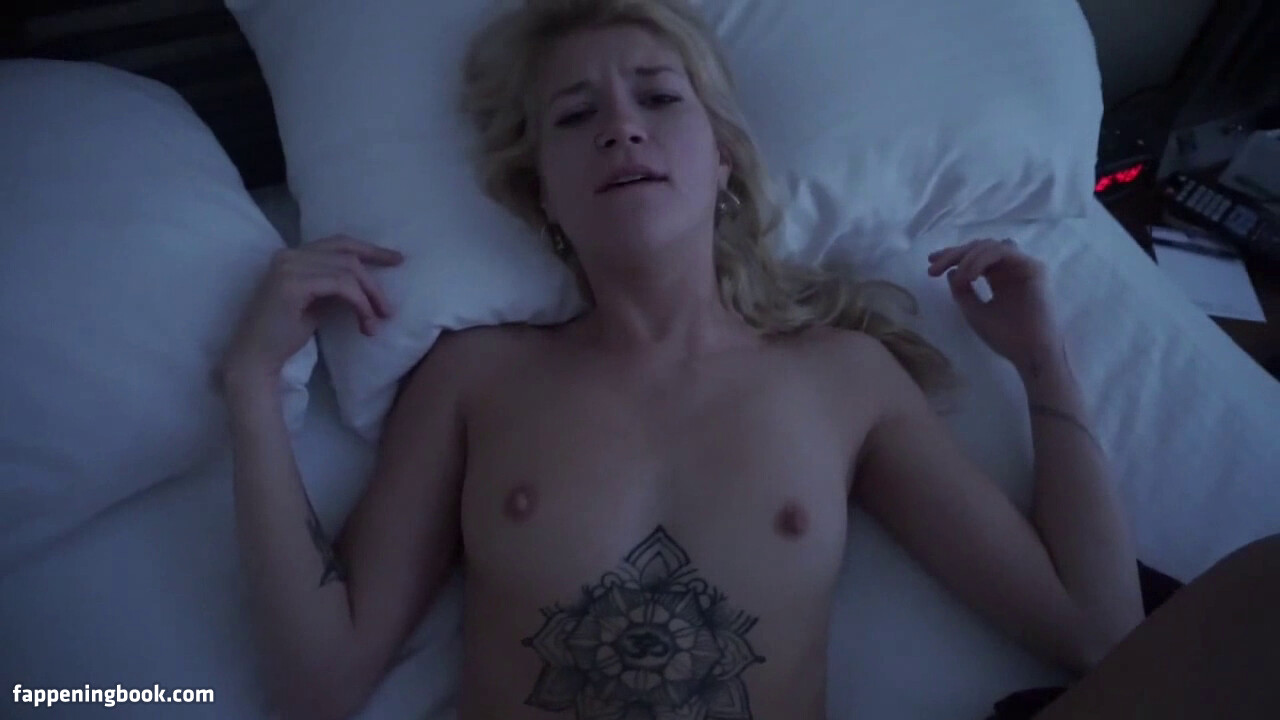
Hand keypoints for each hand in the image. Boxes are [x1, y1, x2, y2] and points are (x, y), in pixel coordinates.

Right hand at [220, 235, 403, 381]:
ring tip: (378, 321)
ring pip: (348, 270)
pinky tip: (366, 321)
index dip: (370, 250)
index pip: (339, 243)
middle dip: (375, 278)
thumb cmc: (285, 335)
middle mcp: (288, 255)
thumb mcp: (317, 303)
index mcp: (292, 256)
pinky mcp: (292, 284)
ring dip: (370, 297)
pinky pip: (341, 285)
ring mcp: (288, 267)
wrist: (256, 358)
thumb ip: (336, 287)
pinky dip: (360, 302)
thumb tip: (370, 285)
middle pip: (347, 253)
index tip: (397, 260)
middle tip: (390, 307)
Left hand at [928, 238, 1061, 373]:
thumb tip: (951, 271)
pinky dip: (981, 260)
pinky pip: (1002, 252)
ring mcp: (1023, 266)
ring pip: (990, 246)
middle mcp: (1011, 268)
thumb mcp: (973, 311)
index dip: (953, 256)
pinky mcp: (1033, 267)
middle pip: (980, 247)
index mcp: (999, 278)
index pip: (975, 257)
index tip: (931, 262)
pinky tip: (969, 277)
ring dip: (967, 257)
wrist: (1028, 353)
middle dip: (955, 254)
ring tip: (957, 280)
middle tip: (934, 267)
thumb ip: (961, 290)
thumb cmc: (1004, 337)